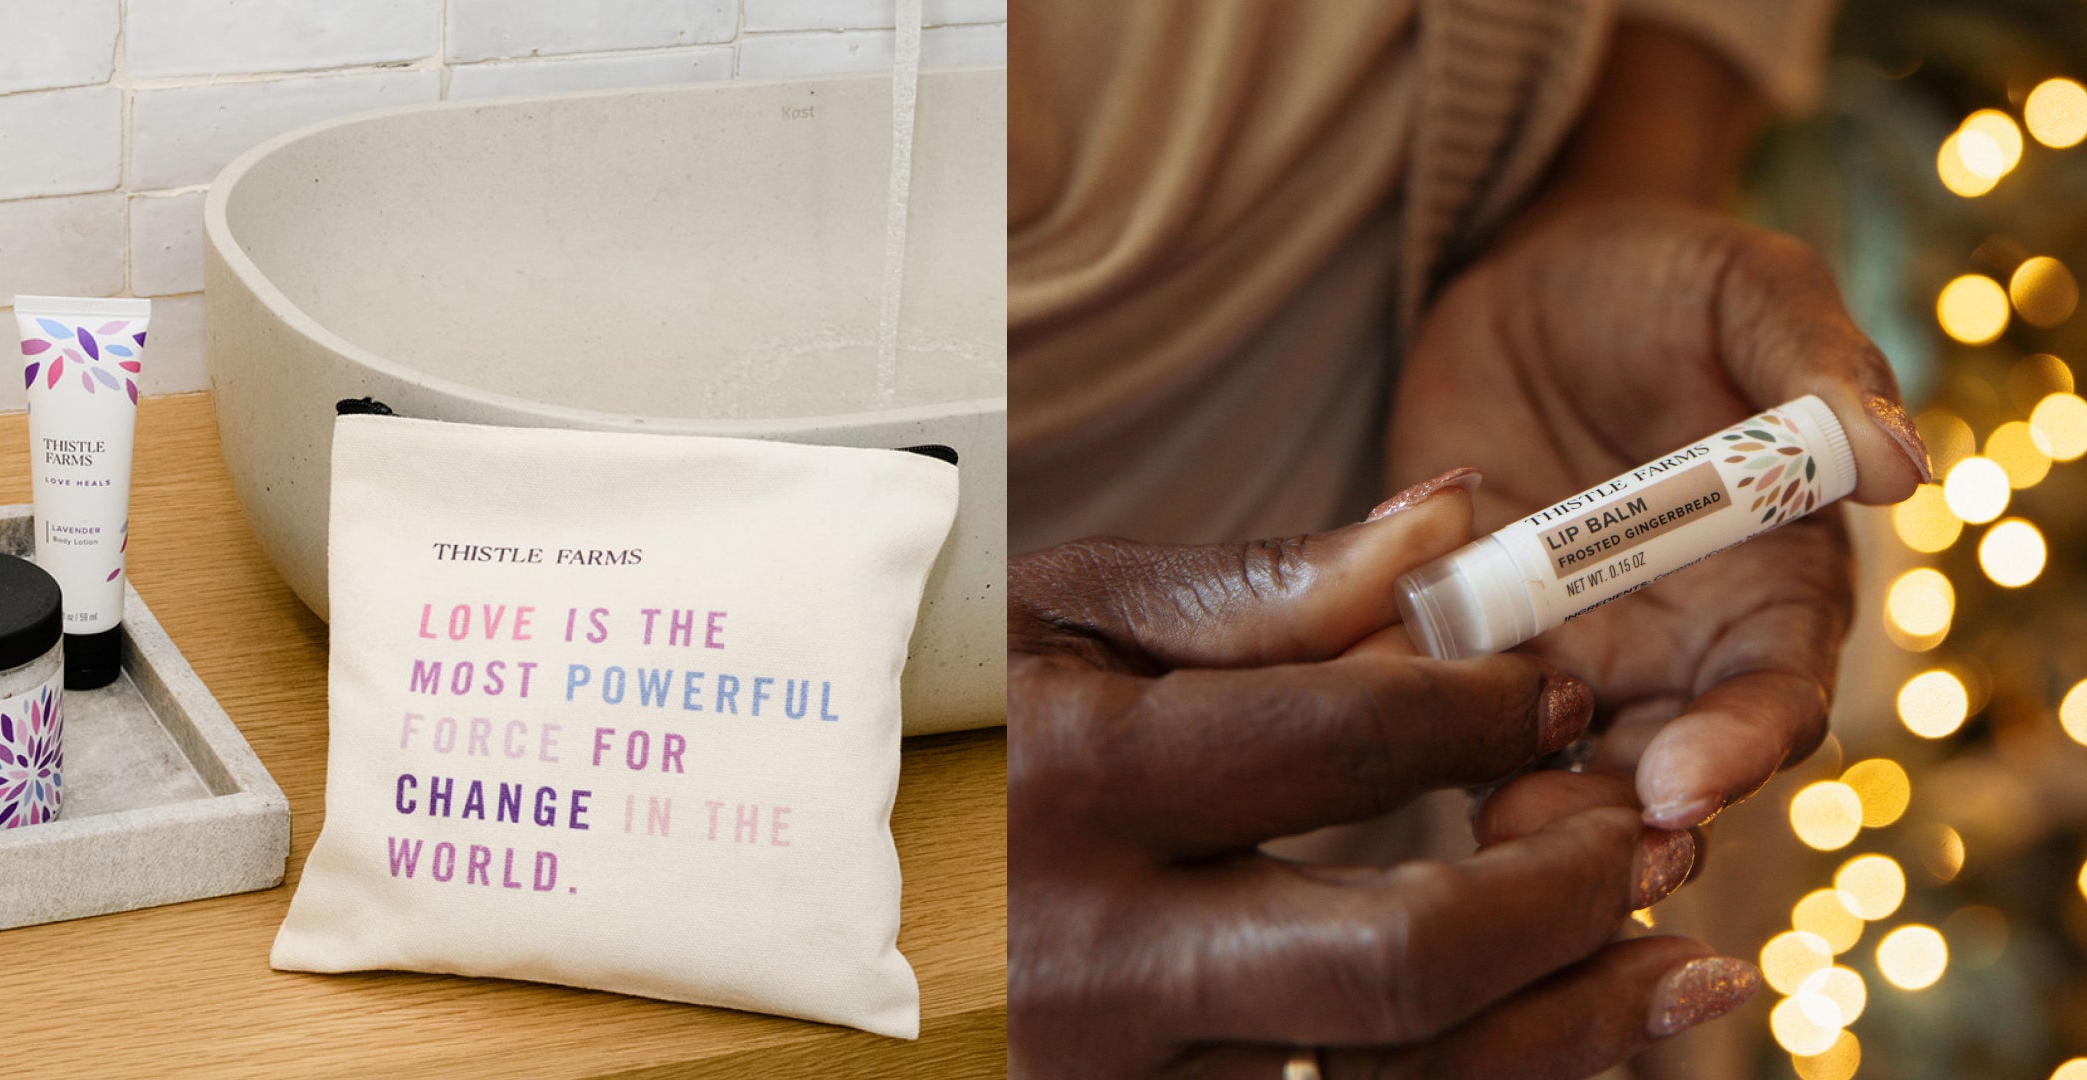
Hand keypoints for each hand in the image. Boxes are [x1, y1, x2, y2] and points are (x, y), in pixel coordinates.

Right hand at [1007, 486, 1755, 1077]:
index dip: (1489, 707)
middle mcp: (1091, 954)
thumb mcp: (1057, 620)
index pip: (1346, 743)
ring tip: (1683, 963)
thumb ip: (1256, 594)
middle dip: (1562, 896)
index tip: (1550, 680)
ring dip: (1568, 1031)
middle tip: (1645, 836)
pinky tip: (1563, 1042)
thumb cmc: (933, 712)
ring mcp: (1106, 1073)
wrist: (787, 861)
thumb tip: (1449, 526)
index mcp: (1076, 780)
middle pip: (1397, 957)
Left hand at [1386, 202, 1930, 829]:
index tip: (1682, 782)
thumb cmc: (1669, 283)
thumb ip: (1820, 370)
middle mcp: (1668, 649)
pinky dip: (1403, 715)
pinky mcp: (1455, 634)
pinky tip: (1365, 713)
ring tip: (1466, 813)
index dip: (1734, 751)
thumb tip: (1902, 460)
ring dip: (1506, 800)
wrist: (1530, 271)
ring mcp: (1555, 650)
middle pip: (1652, 774)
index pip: (1771, 701)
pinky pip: (1429, 697)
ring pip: (1538, 765)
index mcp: (1770, 590)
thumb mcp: (1753, 294)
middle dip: (1608, 822)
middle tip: (1550, 834)